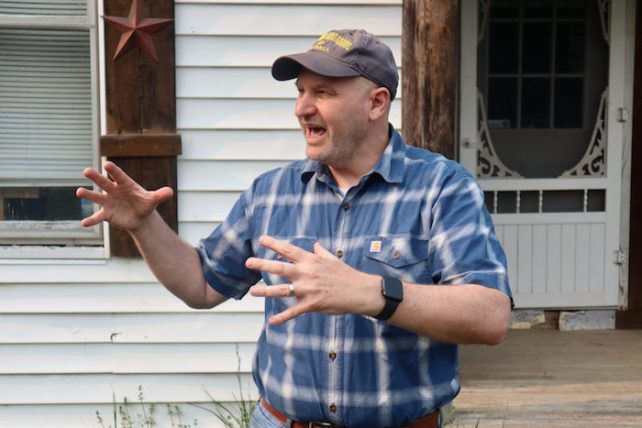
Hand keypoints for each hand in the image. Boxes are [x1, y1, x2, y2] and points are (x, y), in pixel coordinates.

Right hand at [76, 161, 173, 231]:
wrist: (140, 217)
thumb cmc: (145, 204)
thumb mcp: (153, 200)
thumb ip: (160, 195)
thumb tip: (171, 192)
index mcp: (125, 184)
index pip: (119, 175)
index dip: (113, 170)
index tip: (107, 164)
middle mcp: (114, 190)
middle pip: (104, 182)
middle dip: (95, 177)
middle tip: (86, 171)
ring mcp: (108, 201)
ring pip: (97, 197)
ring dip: (88, 195)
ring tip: (79, 192)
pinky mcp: (106, 213)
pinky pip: (98, 217)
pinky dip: (91, 220)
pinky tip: (84, 223)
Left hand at [245, 235, 380, 324]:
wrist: (360, 291)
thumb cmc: (346, 274)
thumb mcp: (333, 259)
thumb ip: (321, 252)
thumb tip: (315, 245)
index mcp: (311, 261)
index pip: (289, 250)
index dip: (274, 244)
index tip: (261, 240)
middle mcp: (306, 273)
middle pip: (280, 268)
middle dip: (263, 264)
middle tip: (248, 262)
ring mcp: (308, 289)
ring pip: (282, 290)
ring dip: (266, 291)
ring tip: (252, 291)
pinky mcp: (312, 304)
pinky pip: (294, 312)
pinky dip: (282, 318)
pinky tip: (271, 322)